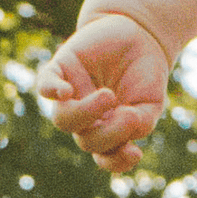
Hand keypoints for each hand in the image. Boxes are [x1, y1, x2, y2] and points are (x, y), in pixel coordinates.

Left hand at [35, 11, 174, 172]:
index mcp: (106, 131)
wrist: (139, 35)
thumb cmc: (144, 75)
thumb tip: (125, 126)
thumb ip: (141, 124)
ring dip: (86, 114)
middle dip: (109, 133)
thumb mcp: (151, 104)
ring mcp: (71, 95)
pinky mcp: (61, 68)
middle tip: (129, 112)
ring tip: (108, 96)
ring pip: (64, 120)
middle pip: (85, 141)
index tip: (135, 152)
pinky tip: (66, 91)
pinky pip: (45, 84)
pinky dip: (52, 89)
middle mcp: (85, 118)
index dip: (115, 162)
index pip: (104, 156)